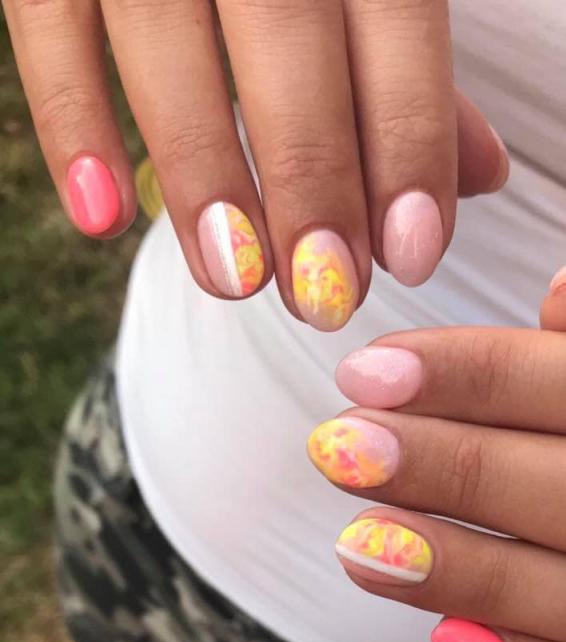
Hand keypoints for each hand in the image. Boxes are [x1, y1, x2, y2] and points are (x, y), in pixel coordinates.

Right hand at [2, 1, 507, 329]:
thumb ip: (408, 70)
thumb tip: (477, 173)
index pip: (394, 25)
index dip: (407, 144)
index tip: (409, 254)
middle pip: (287, 44)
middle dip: (309, 182)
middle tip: (323, 294)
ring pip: (167, 42)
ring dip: (203, 173)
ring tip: (234, 280)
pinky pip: (47, 24)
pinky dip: (71, 120)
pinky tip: (102, 217)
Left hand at [307, 269, 565, 641]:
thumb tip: (562, 292)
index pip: (554, 381)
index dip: (459, 374)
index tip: (361, 371)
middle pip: (546, 484)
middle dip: (436, 466)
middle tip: (337, 450)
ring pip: (557, 590)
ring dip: (451, 569)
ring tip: (354, 544)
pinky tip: (449, 641)